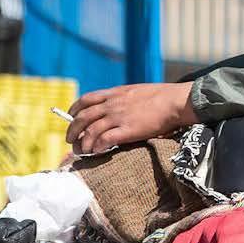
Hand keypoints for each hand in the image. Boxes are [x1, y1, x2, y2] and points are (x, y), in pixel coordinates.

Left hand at [66, 83, 197, 154]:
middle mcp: (112, 104)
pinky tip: (97, 151)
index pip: (86, 100)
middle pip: (83, 117)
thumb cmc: (160, 96)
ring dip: (83, 143)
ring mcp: (118, 117)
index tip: (70, 117)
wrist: (174, 101)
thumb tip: (116, 104)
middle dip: (72, 130)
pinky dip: (97, 146)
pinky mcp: (127, 130)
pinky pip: (105, 140)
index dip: (74, 109)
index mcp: (114, 93)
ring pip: (90, 130)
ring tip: (81, 151)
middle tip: (70, 140)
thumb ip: (122, 97)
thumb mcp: (136, 91)